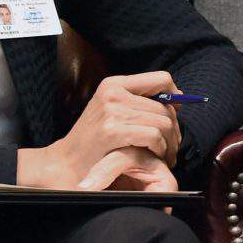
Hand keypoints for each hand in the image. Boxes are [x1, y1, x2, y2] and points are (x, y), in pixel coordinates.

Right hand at [17, 70, 182, 189]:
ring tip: (165, 155)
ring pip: (163, 122)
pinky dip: (160, 149)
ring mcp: (113, 110)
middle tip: (172, 147)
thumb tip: (178, 97)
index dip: (174, 95)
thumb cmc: (93, 142)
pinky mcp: (113, 130)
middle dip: (174, 129)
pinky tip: (155, 157)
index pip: (161, 78)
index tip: (175, 112)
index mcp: (114, 84)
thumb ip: (139, 102)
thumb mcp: (112, 111)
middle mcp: (114, 92)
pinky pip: (153, 135)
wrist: (65, 163)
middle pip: (165, 105)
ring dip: (170, 143)